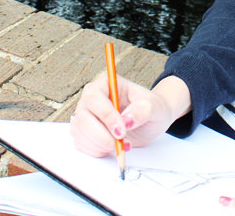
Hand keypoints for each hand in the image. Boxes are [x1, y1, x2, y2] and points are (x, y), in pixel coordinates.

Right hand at [70, 74, 189, 156]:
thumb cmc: (150, 108)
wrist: (149, 121)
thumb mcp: (155, 106)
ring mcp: (85, 114)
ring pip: (80, 132)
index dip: (106, 116)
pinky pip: (81, 144)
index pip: (95, 97)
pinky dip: (96, 150)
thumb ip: (143, 110)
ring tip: (121, 144)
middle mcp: (91, 97)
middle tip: (120, 143)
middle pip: (83, 117)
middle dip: (102, 135)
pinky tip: (112, 147)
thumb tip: (127, 119)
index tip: (122, 131)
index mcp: (106, 83)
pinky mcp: (83, 131)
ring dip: (100, 145)